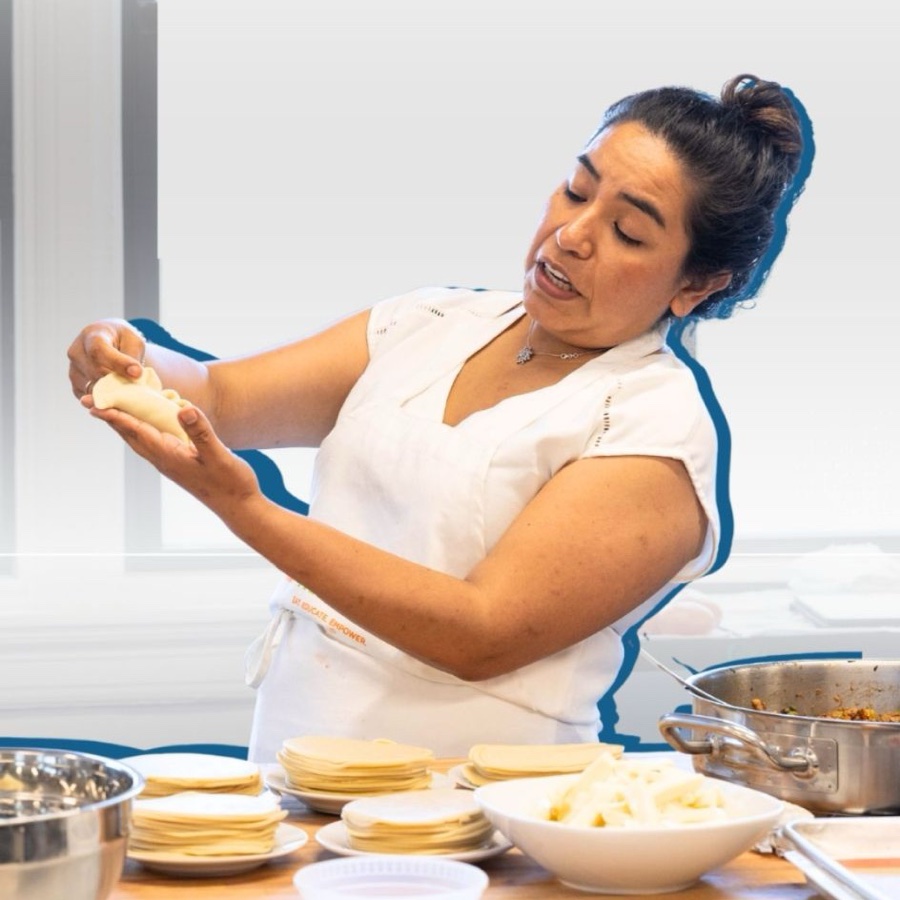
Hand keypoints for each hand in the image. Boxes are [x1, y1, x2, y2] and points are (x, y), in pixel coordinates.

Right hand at [67, 319, 146, 402]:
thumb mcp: (133, 341)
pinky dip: (106, 400)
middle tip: (138, 387)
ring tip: (129, 391)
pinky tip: (119, 397)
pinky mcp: (76, 386)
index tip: (137, 373)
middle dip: (119, 382)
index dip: (118, 363)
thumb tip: (135, 374)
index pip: (99, 351)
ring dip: (113, 393)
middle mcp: (77, 353)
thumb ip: (133, 355)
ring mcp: (73, 371)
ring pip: (92, 388)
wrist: (109, 344)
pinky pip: (90, 398)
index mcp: (91, 336)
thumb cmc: (123, 341)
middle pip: (97, 373)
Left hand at [91, 401, 260, 520]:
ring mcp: (172, 463)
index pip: (136, 431)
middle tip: (89, 401)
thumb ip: (200, 432)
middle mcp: (165, 460)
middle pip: (131, 435)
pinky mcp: (180, 464)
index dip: (115, 416)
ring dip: (124, 423)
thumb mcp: (218, 455)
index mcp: (169, 456)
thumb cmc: (231, 483)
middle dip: (111, 418)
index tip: (93, 404)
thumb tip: (183, 408)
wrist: (240, 507)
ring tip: (110, 409)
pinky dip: (143, 428)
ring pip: (140, 439)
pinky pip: (154, 442)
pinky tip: (147, 423)